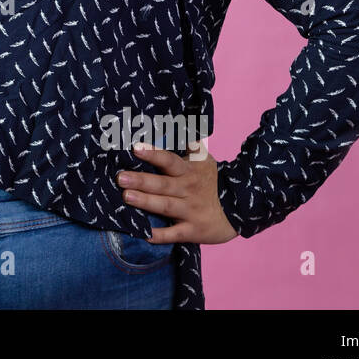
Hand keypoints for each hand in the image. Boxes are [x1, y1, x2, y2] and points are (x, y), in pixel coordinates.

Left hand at [116, 140, 239, 244]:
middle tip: (120, 177)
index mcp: (188, 171)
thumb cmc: (211, 181)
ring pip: (166, 206)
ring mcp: (190, 211)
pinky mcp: (192, 230)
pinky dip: (161, 236)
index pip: (169, 160)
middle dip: (141, 180)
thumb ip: (188, 144)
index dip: (153, 154)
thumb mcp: (204, 160)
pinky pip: (175, 234)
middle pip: (162, 184)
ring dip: (146, 202)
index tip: (136, 148)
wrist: (238, 209)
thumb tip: (175, 122)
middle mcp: (188, 190)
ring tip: (126, 197)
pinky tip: (144, 235)